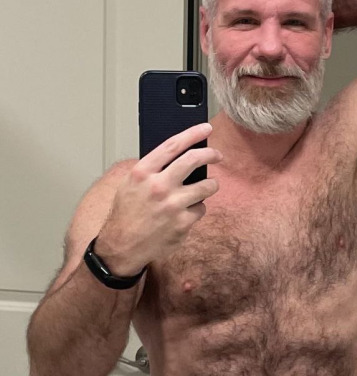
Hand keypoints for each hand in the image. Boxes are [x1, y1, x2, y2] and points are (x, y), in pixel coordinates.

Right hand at [95, 123, 221, 273]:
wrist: (122, 246)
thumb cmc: (125, 215)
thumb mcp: (130, 184)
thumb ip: (151, 170)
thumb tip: (177, 156)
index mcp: (143, 173)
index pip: (173, 145)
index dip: (193, 134)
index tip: (205, 128)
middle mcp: (158, 186)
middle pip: (194, 160)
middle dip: (211, 154)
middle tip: (216, 154)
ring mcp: (172, 205)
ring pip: (206, 186)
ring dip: (211, 185)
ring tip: (206, 187)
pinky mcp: (183, 223)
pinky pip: (201, 209)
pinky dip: (197, 209)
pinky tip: (186, 213)